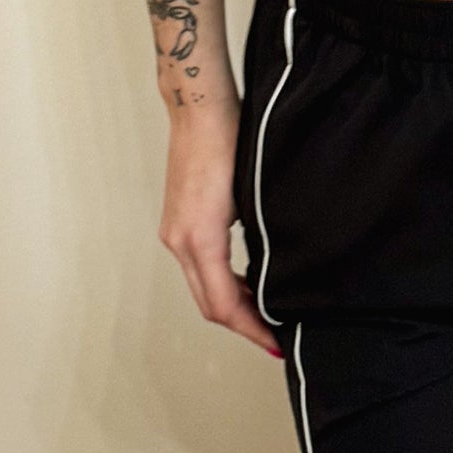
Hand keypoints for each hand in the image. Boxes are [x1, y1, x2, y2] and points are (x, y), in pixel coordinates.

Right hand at [158, 102, 281, 355]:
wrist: (200, 110)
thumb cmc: (230, 142)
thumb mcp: (251, 196)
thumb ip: (259, 241)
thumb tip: (279, 276)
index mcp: (200, 239)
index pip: (224, 305)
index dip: (252, 329)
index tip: (276, 343)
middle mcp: (179, 241)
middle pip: (209, 305)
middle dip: (242, 326)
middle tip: (275, 340)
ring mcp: (174, 233)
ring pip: (202, 289)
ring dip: (231, 306)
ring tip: (265, 316)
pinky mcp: (177, 223)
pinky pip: (199, 268)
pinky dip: (222, 283)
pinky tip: (245, 284)